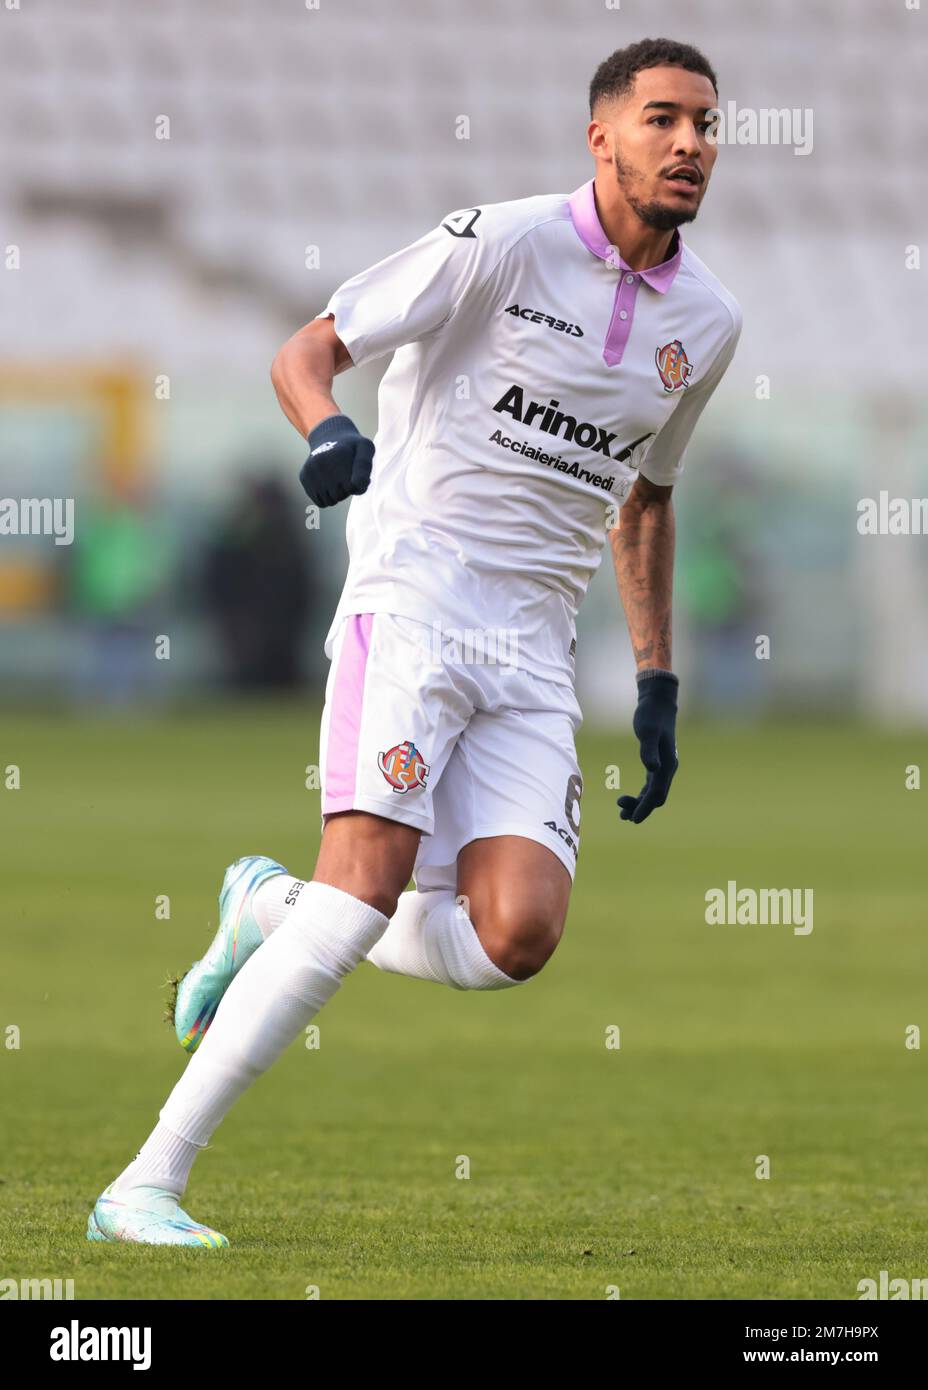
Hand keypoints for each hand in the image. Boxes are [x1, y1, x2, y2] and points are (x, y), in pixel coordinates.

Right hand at [299, 414, 373, 506]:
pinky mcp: (304, 477)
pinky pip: (320, 502)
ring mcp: (311, 471)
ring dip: (336, 495)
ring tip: (337, 479)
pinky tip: (328, 484)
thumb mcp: (366, 448)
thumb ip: (365, 466)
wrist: (328, 437)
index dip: (358, 484)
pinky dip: (326, 497)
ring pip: (330, 501)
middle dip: (346, 489)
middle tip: (345, 475)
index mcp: (338, 456)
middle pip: (340, 495)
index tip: (357, 472)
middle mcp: (321, 463)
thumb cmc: (352, 447)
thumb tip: (357, 485)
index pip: (353, 487)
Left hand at [617, 670, 678, 823]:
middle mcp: (667, 769)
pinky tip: (631, 798)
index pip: (656, 793)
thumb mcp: (648, 731)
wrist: (659, 703)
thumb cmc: (651, 715)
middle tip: (622, 816)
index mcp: (667, 765)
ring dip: (640, 804)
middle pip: (656, 797)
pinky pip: (650, 786)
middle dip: (641, 809)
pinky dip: (641, 795)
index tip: (633, 819)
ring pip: (653, 793)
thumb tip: (651, 769)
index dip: (645, 807)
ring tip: (622, 812)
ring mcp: (663, 767)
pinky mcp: (657, 763)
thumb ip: (648, 750)